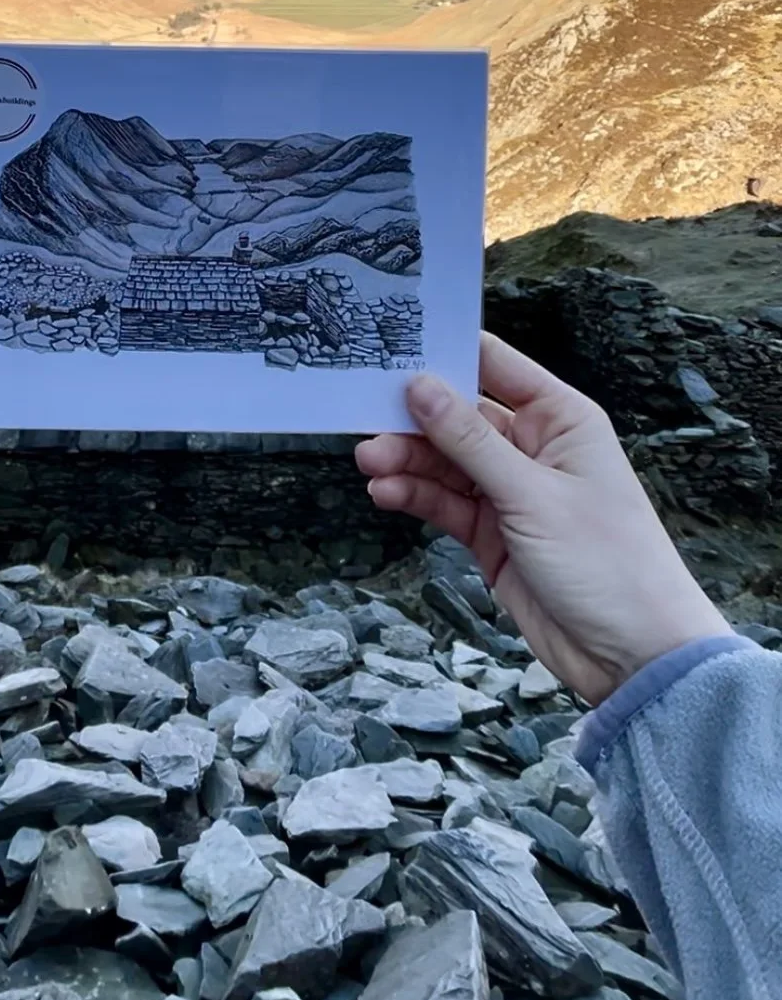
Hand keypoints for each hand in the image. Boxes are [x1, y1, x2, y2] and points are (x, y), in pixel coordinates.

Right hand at [357, 332, 729, 704]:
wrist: (633, 655)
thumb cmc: (609, 564)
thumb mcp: (533, 495)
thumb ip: (471, 442)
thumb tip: (421, 386)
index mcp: (561, 419)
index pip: (495, 365)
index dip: (446, 352)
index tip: (392, 345)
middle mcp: (534, 448)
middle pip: (459, 415)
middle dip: (414, 418)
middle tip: (367, 419)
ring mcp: (511, 492)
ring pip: (445, 462)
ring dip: (407, 460)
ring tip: (369, 463)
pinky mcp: (493, 534)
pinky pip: (446, 503)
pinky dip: (415, 496)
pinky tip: (386, 492)